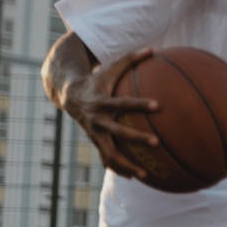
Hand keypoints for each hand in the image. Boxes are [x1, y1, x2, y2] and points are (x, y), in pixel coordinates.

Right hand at [62, 48, 158, 178]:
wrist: (70, 95)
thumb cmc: (98, 79)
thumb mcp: (112, 67)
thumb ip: (132, 59)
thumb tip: (154, 49)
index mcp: (102, 101)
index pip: (122, 103)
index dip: (138, 104)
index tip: (157, 105)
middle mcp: (97, 120)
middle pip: (116, 132)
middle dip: (135, 138)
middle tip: (156, 143)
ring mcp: (94, 133)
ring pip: (109, 153)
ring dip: (126, 165)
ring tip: (145, 175)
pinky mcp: (95, 142)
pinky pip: (107, 159)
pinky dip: (119, 169)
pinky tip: (135, 177)